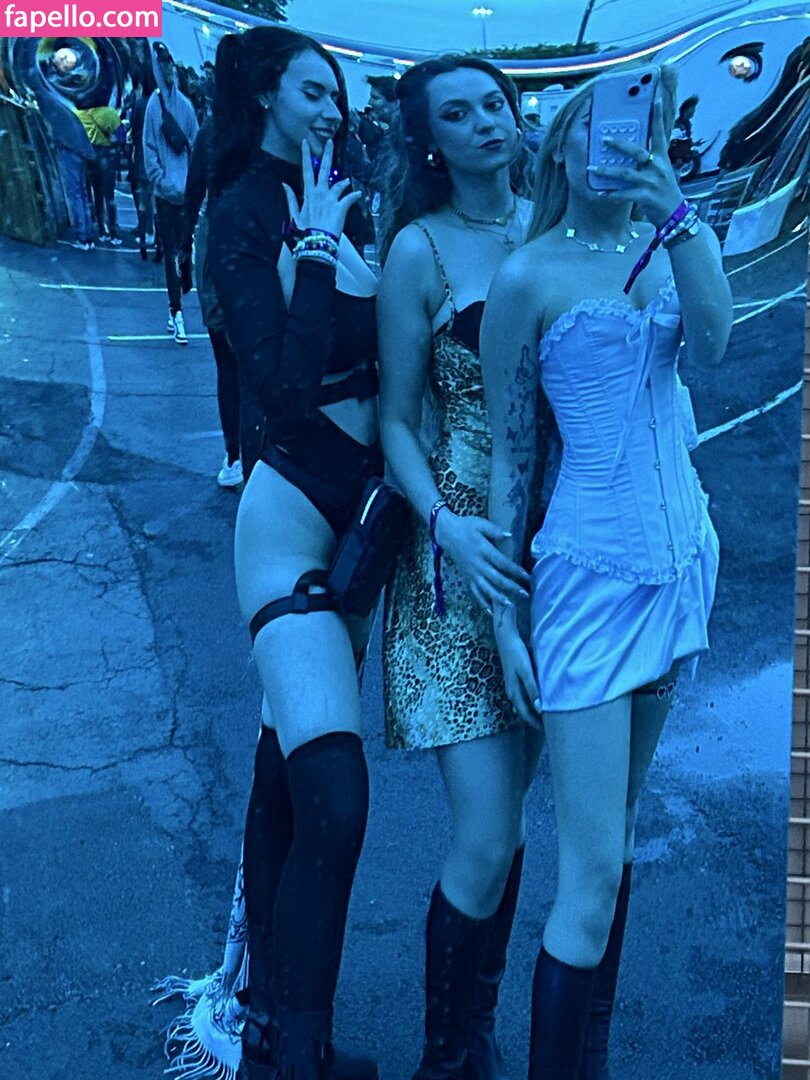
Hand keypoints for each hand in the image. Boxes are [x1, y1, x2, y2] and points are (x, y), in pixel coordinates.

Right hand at [282, 138, 362, 238]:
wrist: (317, 243)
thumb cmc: (304, 231)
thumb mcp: (294, 215)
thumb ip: (291, 198)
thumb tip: (284, 184)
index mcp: (309, 194)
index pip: (307, 170)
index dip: (306, 155)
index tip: (305, 142)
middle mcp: (321, 193)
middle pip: (324, 169)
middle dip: (327, 154)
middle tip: (330, 142)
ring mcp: (332, 199)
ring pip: (339, 183)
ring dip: (343, 182)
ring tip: (346, 181)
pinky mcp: (341, 207)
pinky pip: (350, 198)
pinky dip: (355, 196)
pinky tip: (359, 194)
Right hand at [434, 510, 530, 611]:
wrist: (446, 533)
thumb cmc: (466, 526)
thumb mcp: (480, 524)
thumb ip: (495, 531)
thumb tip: (510, 536)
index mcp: (483, 550)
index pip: (502, 563)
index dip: (515, 571)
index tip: (527, 577)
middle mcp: (478, 564)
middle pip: (496, 579)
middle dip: (511, 587)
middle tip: (525, 594)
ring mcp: (472, 573)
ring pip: (486, 588)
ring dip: (498, 597)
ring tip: (510, 604)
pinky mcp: (467, 578)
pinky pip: (475, 592)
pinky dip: (483, 602)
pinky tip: (491, 611)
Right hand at [493, 615, 540, 724]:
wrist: (506, 639)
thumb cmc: (516, 654)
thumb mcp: (526, 671)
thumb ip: (532, 689)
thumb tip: (539, 708)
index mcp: (514, 693)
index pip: (526, 714)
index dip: (536, 724)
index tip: (547, 731)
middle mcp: (512, 692)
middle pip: (524, 711)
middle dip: (535, 720)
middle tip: (549, 726)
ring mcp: (513, 686)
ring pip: (524, 704)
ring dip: (534, 710)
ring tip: (546, 715)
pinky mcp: (515, 679)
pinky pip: (524, 695)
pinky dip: (532, 700)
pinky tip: (540, 698)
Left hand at [587, 96, 682, 228]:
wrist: (675, 216)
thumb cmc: (664, 192)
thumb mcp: (661, 172)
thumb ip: (649, 160)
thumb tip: (631, 149)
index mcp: (662, 158)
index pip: (660, 132)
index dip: (658, 115)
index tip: (656, 97)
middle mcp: (657, 167)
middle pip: (637, 151)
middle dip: (619, 144)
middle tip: (603, 138)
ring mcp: (652, 182)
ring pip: (625, 174)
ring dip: (606, 171)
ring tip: (591, 168)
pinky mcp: (646, 197)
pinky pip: (624, 194)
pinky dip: (611, 194)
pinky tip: (599, 193)